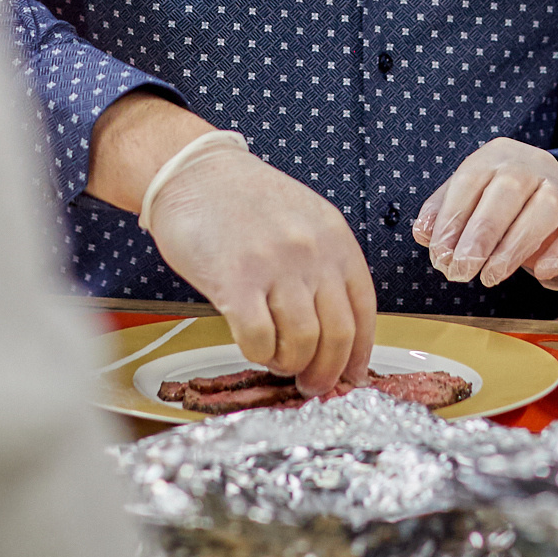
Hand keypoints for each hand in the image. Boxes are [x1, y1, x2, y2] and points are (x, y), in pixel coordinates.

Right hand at [145, 143, 376, 393]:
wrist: (193, 171)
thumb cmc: (246, 199)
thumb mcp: (304, 220)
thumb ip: (323, 266)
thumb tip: (336, 331)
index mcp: (335, 239)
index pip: (363, 310)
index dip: (359, 353)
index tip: (351, 376)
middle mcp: (312, 252)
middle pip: (337, 334)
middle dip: (327, 372)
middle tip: (313, 385)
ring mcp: (275, 265)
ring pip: (301, 343)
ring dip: (290, 364)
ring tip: (278, 361)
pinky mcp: (235, 280)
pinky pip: (258, 339)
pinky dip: (258, 354)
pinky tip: (253, 346)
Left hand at [412, 138, 557, 291]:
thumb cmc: (504, 203)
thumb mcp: (470, 198)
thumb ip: (444, 212)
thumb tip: (424, 231)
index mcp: (497, 156)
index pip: (470, 179)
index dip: (452, 217)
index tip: (440, 253)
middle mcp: (532, 165)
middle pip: (507, 191)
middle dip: (481, 234)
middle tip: (461, 270)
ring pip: (544, 209)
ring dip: (513, 247)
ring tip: (490, 276)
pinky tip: (539, 272)